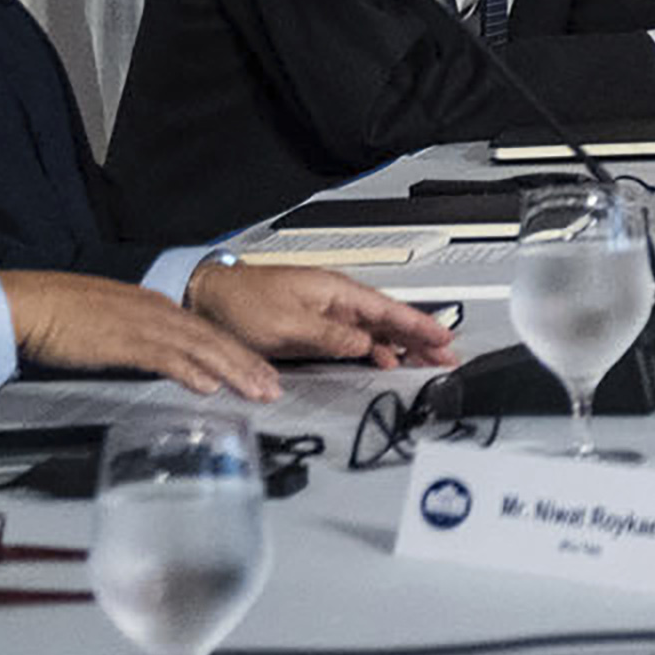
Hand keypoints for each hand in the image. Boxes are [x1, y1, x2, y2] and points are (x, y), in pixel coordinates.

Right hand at [1, 269, 283, 402]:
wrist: (29, 303)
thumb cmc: (61, 315)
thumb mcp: (114, 325)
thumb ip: (141, 340)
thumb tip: (161, 360)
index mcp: (156, 306)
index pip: (208, 332)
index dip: (238, 353)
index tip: (261, 372)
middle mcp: (158, 311)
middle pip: (214, 339)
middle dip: (248, 364)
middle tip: (274, 387)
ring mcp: (143, 324)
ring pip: (201, 347)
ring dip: (233, 371)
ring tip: (258, 390)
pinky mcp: (124, 340)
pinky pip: (165, 357)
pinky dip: (190, 372)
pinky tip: (208, 386)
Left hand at [187, 261, 461, 371]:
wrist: (208, 297)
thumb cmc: (242, 302)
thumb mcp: (288, 323)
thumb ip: (331, 335)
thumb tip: (365, 344)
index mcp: (336, 292)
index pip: (390, 310)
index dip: (420, 325)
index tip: (444, 338)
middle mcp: (336, 301)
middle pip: (389, 320)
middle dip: (420, 337)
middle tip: (446, 356)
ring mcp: (327, 314)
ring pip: (375, 330)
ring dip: (402, 346)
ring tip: (425, 362)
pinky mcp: (315, 328)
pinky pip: (356, 339)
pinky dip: (376, 350)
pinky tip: (384, 361)